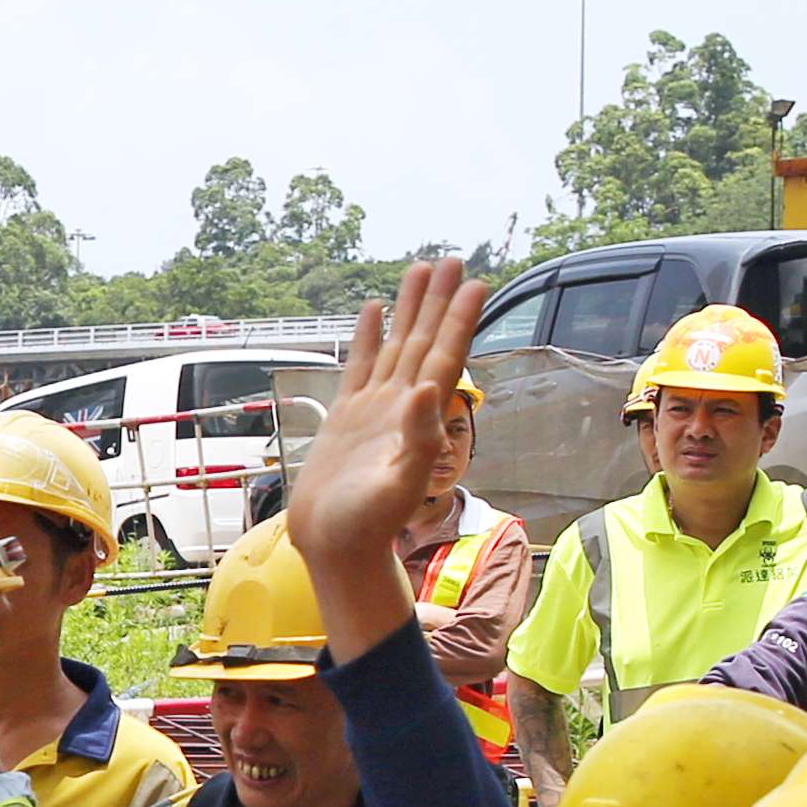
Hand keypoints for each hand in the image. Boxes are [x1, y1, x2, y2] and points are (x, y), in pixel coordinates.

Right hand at [288, 260, 489, 654]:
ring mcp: (374, 408)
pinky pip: (360, 366)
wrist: (334, 546)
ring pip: (396, 345)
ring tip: (418, 269)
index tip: (473, 283)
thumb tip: (429, 387)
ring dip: (408, 309)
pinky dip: (367, 337)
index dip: (459, 320)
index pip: (444, 356)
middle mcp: (401, 404)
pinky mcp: (347, 417)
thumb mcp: (400, 484)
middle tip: (449, 260)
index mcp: (419, 415)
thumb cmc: (367, 523)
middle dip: (437, 301)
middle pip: (424, 340)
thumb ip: (419, 437)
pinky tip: (373, 310)